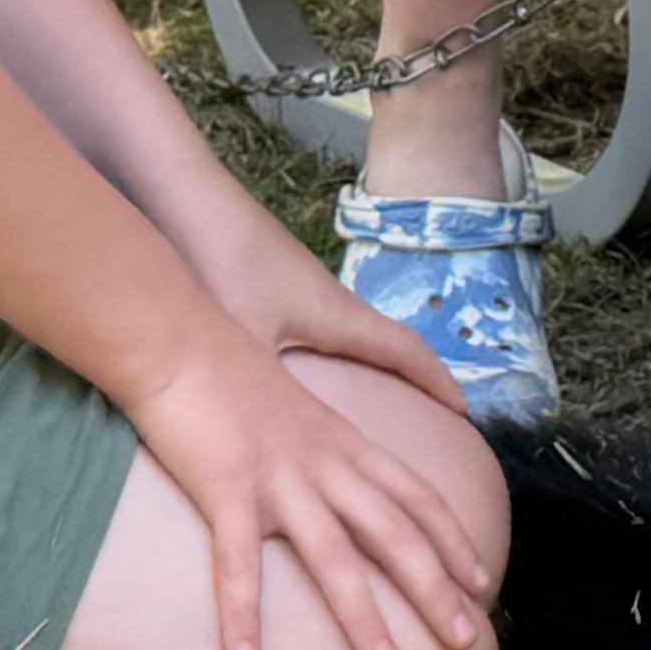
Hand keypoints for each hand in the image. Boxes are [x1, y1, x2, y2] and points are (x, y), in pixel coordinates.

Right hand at [123, 329, 498, 649]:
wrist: (175, 334)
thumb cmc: (227, 370)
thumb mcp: (295, 405)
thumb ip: (322, 443)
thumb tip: (335, 481)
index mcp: (343, 442)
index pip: (416, 495)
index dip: (453, 539)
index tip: (482, 581)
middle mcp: (324, 463)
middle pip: (394, 533)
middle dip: (435, 589)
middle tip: (467, 640)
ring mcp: (278, 478)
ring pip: (334, 557)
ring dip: (363, 617)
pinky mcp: (226, 488)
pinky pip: (238, 562)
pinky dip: (242, 613)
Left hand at [177, 192, 472, 421]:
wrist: (185, 200)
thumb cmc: (220, 266)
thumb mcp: (246, 340)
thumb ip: (266, 396)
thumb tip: (280, 449)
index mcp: (337, 318)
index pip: (405, 352)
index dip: (437, 383)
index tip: (465, 413)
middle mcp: (331, 301)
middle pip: (389, 341)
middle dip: (416, 377)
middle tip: (434, 416)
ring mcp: (303, 289)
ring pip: (356, 333)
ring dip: (377, 364)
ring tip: (382, 402)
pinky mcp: (275, 284)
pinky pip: (325, 328)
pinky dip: (339, 354)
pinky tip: (312, 372)